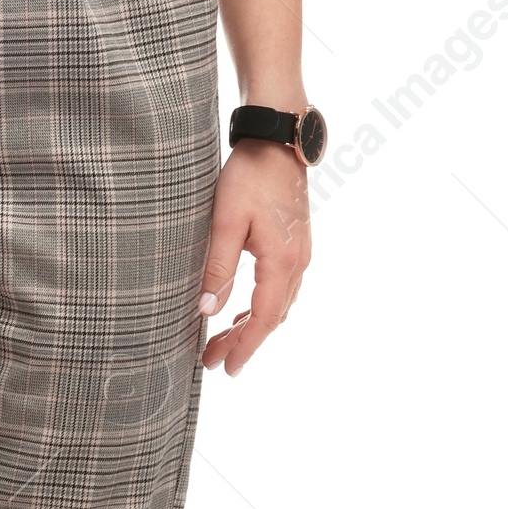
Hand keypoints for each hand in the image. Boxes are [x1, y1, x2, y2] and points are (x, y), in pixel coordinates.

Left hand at [197, 142, 310, 375]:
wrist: (277, 141)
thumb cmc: (249, 176)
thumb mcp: (225, 222)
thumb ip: (218, 268)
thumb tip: (207, 311)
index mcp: (282, 261)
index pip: (263, 319)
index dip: (244, 347)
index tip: (225, 368)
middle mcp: (298, 262)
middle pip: (271, 317)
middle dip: (243, 341)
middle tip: (211, 359)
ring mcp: (300, 253)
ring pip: (278, 305)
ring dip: (251, 325)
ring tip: (221, 340)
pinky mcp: (295, 244)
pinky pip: (281, 288)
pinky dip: (261, 306)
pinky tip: (241, 310)